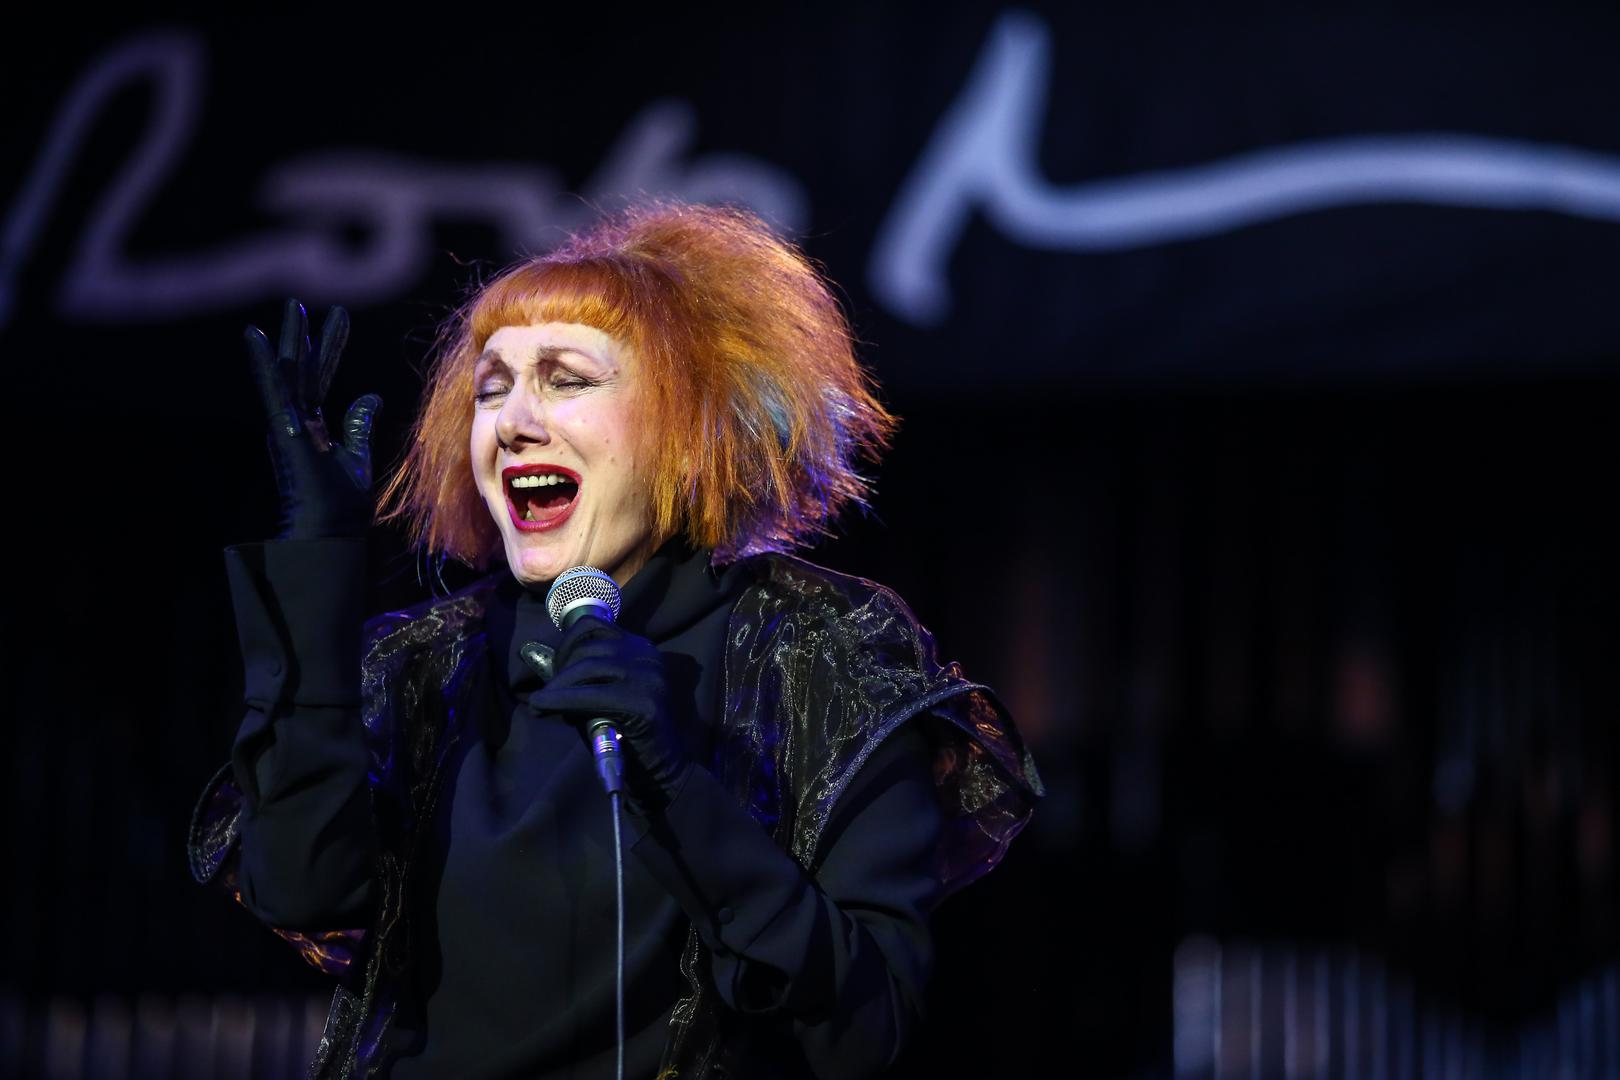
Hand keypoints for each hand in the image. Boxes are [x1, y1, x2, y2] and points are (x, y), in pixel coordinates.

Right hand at [244, 298, 381, 539]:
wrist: (330, 529)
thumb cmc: (342, 503)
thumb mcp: (357, 454)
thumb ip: (358, 424)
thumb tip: (370, 397)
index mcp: (313, 427)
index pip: (320, 378)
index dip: (330, 347)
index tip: (340, 317)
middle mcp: (296, 421)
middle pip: (302, 369)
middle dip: (305, 336)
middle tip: (303, 303)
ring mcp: (287, 424)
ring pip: (287, 373)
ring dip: (288, 339)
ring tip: (292, 307)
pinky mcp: (282, 428)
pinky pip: (272, 390)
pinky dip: (262, 362)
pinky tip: (253, 335)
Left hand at [527, 616, 688, 812]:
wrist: (661, 769)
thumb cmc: (626, 731)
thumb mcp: (603, 693)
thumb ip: (582, 675)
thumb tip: (540, 662)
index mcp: (640, 648)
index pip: (593, 624)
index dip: (565, 643)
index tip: (554, 667)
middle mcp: (646, 655)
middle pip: (587, 648)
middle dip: (558, 670)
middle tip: (545, 694)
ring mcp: (647, 676)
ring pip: (586, 668)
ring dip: (556, 687)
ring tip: (542, 705)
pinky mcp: (642, 701)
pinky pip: (589, 695)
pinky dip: (560, 701)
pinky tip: (542, 708)